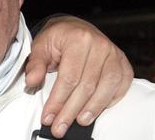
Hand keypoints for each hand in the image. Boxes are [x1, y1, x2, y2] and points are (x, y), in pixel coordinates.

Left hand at [25, 15, 132, 137]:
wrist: (75, 27)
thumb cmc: (58, 38)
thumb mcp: (41, 45)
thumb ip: (35, 64)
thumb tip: (31, 82)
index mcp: (78, 39)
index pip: (68, 78)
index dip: (58, 101)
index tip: (48, 117)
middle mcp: (100, 46)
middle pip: (86, 86)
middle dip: (71, 111)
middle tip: (59, 127)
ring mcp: (114, 54)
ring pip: (106, 88)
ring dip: (92, 109)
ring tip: (79, 122)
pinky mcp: (123, 63)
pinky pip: (120, 86)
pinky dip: (109, 100)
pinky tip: (97, 110)